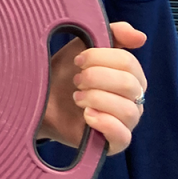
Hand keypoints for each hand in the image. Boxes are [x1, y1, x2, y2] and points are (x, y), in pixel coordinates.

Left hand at [39, 21, 147, 154]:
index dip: (101, 58)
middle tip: (75, 81)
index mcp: (129, 76)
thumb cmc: (62, 74)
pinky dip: (105, 123)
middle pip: (130, 85)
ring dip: (98, 99)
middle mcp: (133, 100)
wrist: (37, 100)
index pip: (129, 64)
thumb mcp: (81, 47)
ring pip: (130, 111)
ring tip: (76, 98)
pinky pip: (124, 137)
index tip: (78, 60)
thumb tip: (140, 37)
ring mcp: (124, 123)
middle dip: (97, 78)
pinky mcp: (112, 143)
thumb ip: (110, 35)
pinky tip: (86, 115)